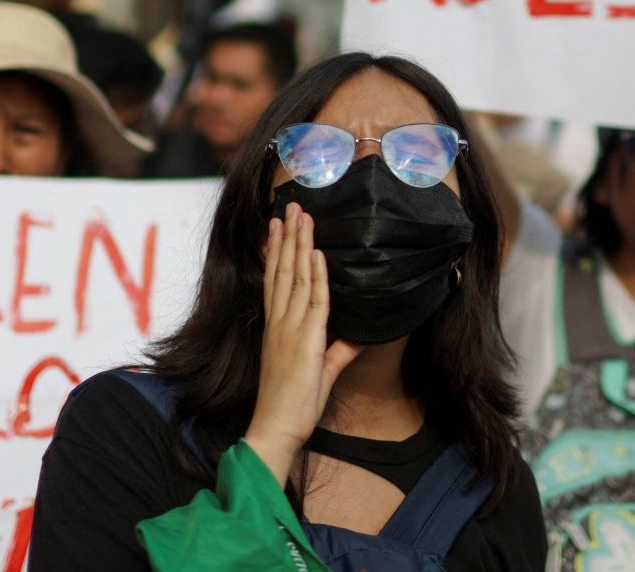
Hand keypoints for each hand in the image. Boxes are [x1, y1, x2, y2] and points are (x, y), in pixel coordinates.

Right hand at [244, 203, 362, 483]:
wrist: (276, 427)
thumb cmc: (292, 404)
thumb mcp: (320, 371)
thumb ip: (338, 350)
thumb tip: (358, 336)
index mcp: (278, 327)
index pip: (276, 280)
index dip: (278, 251)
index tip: (279, 225)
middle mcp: (280, 323)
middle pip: (283, 271)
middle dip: (288, 237)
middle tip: (291, 206)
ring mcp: (290, 330)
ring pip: (296, 279)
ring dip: (300, 246)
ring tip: (301, 217)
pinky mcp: (304, 342)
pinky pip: (313, 303)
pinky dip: (316, 277)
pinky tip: (317, 255)